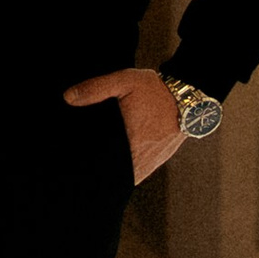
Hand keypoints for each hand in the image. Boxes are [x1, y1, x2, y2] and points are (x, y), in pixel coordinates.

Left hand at [64, 66, 184, 185]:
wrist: (189, 96)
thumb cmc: (156, 90)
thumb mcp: (124, 81)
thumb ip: (96, 88)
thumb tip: (69, 97)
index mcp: (132, 142)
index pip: (108, 168)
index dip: (94, 171)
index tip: (81, 167)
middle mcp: (144, 157)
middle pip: (118, 175)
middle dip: (103, 173)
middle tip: (86, 166)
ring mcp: (153, 161)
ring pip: (129, 176)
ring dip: (117, 173)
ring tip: (100, 165)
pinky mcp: (160, 159)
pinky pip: (140, 171)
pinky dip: (129, 169)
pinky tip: (118, 161)